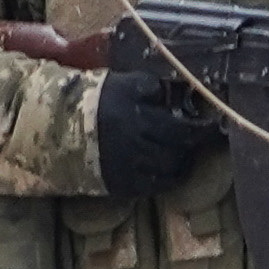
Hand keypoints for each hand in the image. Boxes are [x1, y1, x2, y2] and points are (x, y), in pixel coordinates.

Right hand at [91, 49, 237, 198]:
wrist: (56, 130)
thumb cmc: (93, 101)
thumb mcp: (120, 83)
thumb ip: (149, 87)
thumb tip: (181, 93)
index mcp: (131, 106)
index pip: (178, 118)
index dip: (200, 123)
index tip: (212, 122)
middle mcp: (132, 134)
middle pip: (179, 141)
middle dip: (196, 139)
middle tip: (206, 136)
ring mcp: (127, 162)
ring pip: (171, 164)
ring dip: (184, 158)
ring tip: (186, 152)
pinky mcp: (121, 183)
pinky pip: (155, 185)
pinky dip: (168, 177)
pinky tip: (170, 169)